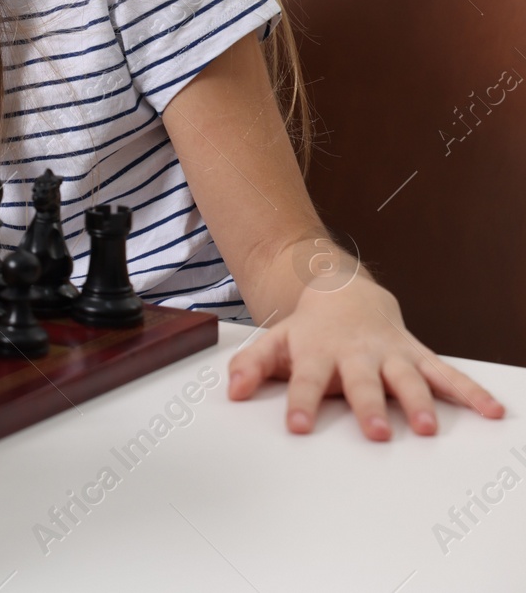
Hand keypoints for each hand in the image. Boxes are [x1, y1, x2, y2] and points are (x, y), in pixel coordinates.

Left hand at [227, 274, 504, 439]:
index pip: (305, 381)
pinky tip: (492, 411)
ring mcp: (390, 355)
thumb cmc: (307, 329)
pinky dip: (471, 392)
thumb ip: (250, 366)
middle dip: (369, 406)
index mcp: (318, 353)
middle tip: (375, 432)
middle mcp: (357, 355)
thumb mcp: (272, 342)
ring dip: (418, 402)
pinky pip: (447, 374)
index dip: (300, 402)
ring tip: (426, 427)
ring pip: (408, 379)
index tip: (297, 427)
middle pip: (362, 382)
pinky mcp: (417, 356)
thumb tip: (232, 391)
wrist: (343, 292)